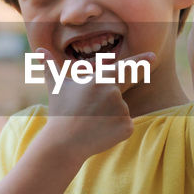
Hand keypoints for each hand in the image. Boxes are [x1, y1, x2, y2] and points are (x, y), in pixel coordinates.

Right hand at [35, 46, 156, 163]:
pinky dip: (116, 131)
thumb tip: (39, 50)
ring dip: (110, 117)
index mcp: (100, 79)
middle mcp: (113, 92)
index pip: (124, 67)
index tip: (153, 56)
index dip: (140, 61)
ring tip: (92, 124)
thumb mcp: (56, 87)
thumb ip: (51, 66)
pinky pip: (126, 126)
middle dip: (107, 103)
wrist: (63, 143)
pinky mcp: (127, 127)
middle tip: (89, 113)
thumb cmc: (60, 113)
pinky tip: (101, 133)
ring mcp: (121, 110)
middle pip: (118, 94)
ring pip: (122, 111)